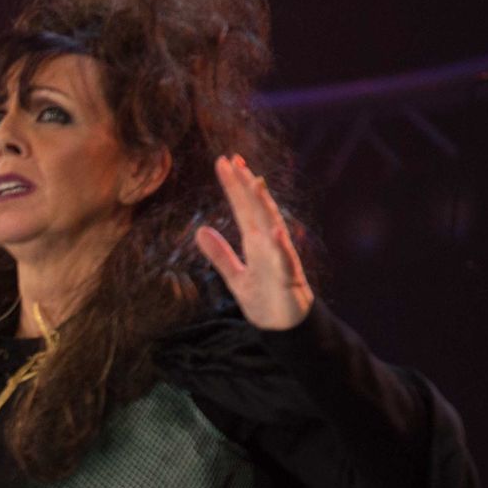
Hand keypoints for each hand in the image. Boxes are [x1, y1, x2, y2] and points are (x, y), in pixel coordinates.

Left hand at [194, 154, 313, 330]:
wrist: (283, 327)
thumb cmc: (263, 298)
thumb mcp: (234, 276)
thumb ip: (220, 254)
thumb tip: (200, 230)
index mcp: (255, 241)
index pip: (242, 207)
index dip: (234, 185)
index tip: (224, 162)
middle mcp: (268, 243)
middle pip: (256, 209)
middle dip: (246, 184)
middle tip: (234, 160)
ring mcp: (279, 257)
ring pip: (271, 225)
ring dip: (263, 204)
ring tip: (254, 181)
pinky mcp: (287, 277)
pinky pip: (284, 259)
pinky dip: (279, 245)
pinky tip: (274, 230)